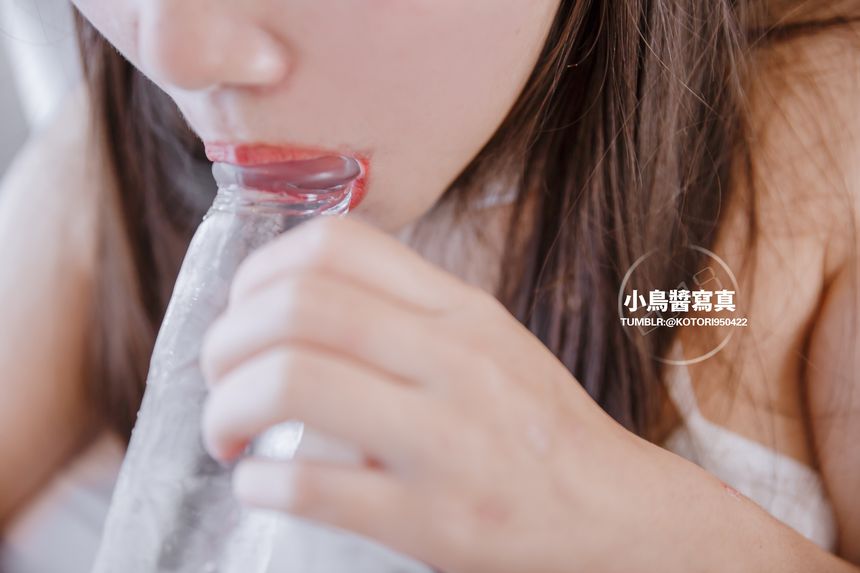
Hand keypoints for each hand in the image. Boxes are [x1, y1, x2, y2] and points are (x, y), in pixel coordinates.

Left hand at [199, 216, 691, 572]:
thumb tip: (291, 301)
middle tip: (218, 376)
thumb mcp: (486, 341)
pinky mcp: (433, 520)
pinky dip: (258, 480)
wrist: (611, 511)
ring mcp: (445, 441)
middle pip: (298, 309)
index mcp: (459, 311)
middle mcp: (453, 361)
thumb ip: (403, 312)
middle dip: (226, 342)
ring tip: (227, 431)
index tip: (243, 310)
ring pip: (293, 383)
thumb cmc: (535, 425)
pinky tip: (259, 482)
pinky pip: (310, 486)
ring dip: (228, 406)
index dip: (261, 270)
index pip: (336, 245)